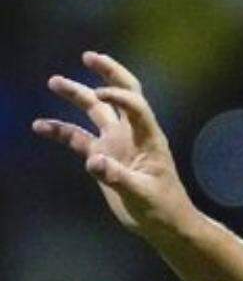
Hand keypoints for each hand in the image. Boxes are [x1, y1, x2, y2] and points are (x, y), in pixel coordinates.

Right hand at [32, 51, 196, 240]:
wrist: (164, 224)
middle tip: (89, 56)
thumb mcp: (142, 195)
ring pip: (95, 112)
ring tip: (54, 81)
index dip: (119, 95)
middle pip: (121, 95)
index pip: (136, 106)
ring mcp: (116, 144)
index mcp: (149, 138)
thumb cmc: (162, 208)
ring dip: (77, 95)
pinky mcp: (103, 157)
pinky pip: (77, 139)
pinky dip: (60, 131)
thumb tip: (93, 162)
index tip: (100, 93)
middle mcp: (132, 135)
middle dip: (108, 74)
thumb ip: (118, 178)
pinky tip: (40, 125)